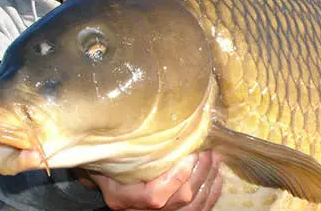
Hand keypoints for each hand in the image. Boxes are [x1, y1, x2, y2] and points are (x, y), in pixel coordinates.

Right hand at [77, 151, 222, 210]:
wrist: (105, 183)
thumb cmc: (103, 164)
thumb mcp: (103, 156)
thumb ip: (119, 146)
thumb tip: (133, 119)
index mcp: (122, 197)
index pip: (156, 195)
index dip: (178, 176)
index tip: (190, 153)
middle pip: (181, 199)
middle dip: (200, 173)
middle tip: (208, 149)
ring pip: (193, 207)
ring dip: (209, 180)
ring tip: (215, 158)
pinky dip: (211, 193)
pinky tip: (216, 176)